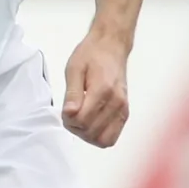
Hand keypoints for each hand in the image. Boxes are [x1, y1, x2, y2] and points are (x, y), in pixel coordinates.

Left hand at [62, 31, 130, 147]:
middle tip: (69, 114)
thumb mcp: (74, 69)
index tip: (64, 111)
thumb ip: (72, 93)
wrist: (111, 47)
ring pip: (103, 139)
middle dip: (75, 128)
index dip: (68, 120)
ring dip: (86, 135)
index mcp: (103, 90)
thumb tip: (69, 113)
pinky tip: (89, 123)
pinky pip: (113, 136)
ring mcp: (123, 109)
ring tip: (78, 120)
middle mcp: (117, 103)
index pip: (83, 120)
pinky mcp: (125, 113)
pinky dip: (99, 136)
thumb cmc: (91, 55)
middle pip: (92, 133)